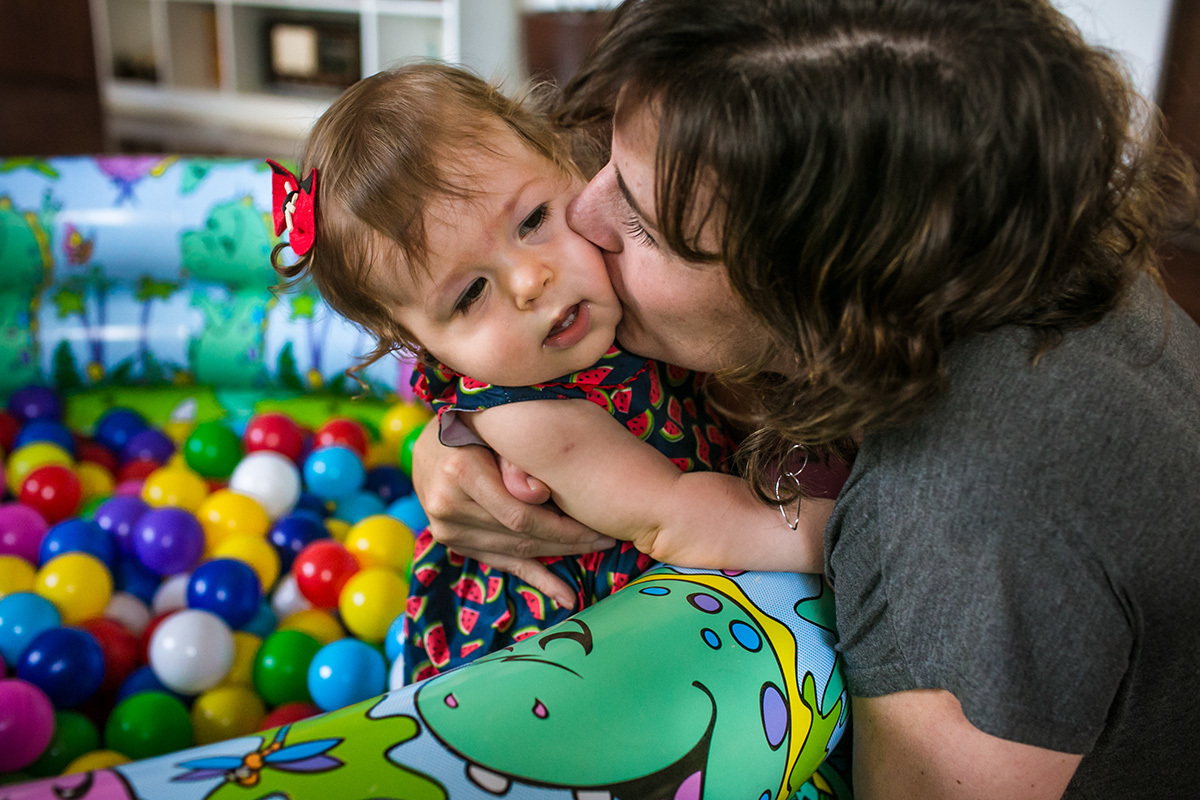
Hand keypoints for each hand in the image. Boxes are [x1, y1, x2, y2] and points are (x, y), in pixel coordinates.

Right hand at [410, 422, 614, 608]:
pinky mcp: (453, 542)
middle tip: (605, 540)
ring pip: (515, 551)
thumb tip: (539, 494)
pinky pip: (500, 563)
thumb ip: (515, 460)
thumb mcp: (496, 430)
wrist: (430, 440)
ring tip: (594, 552)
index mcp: (460, 473)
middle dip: (568, 540)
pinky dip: (536, 579)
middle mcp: (448, 507)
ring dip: (558, 555)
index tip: (597, 526)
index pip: (520, 515)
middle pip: (520, 536)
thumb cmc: (473, 427)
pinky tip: (565, 596)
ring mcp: (446, 529)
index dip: (562, 527)